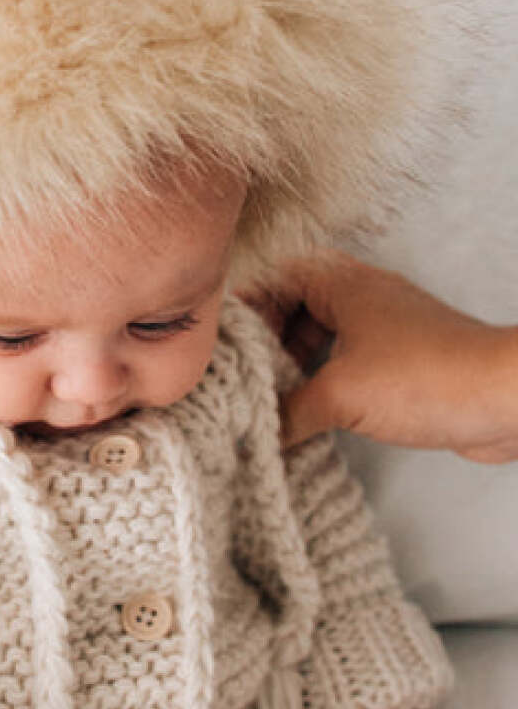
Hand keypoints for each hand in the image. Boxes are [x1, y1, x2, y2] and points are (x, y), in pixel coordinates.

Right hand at [250, 253, 517, 461]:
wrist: (504, 399)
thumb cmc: (430, 378)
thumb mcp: (338, 397)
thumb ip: (285, 412)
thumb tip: (253, 431)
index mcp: (341, 283)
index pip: (272, 277)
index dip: (241, 308)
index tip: (219, 343)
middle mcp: (361, 296)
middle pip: (291, 306)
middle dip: (263, 341)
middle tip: (240, 374)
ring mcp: (382, 327)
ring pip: (318, 335)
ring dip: (291, 363)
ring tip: (267, 396)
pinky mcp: (399, 360)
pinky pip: (344, 362)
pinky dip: (321, 382)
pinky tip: (306, 414)